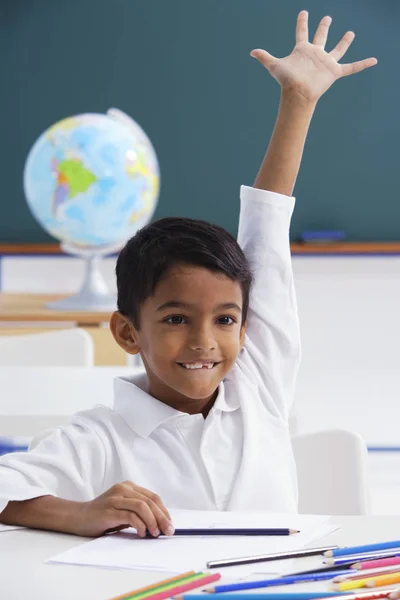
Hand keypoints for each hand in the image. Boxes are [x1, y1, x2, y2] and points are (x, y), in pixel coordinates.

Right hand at [76, 481, 173, 537]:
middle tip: (168, 531)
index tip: (170, 524)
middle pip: (150, 501)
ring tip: (155, 533)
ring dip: (153, 521)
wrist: (78, 517)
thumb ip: (138, 512)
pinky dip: (140, 525)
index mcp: (129, 487)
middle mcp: (123, 489)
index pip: (153, 497)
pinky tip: (142, 533)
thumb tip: (160, 524)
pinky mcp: (109, 509)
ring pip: (142, 506)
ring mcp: (116, 498)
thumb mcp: (123, 510)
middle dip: (162, 517)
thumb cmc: (103, 516)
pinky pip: (130, 516)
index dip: (164, 511)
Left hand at [251, 11, 376, 102]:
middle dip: (324, 26)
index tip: (304, 12)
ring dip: (344, 41)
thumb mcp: (274, 66)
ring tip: (350, 33)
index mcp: (302, 50)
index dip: (302, 22)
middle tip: (327, 18)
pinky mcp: (334, 72)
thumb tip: (251, 51)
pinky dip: (363, 64)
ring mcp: (326, 62)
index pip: (302, 32)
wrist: (298, 93)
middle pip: (321, 36)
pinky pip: (351, 67)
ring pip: (338, 49)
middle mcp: (315, 53)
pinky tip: (374, 60)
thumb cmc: (287, 81)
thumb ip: (264, 57)